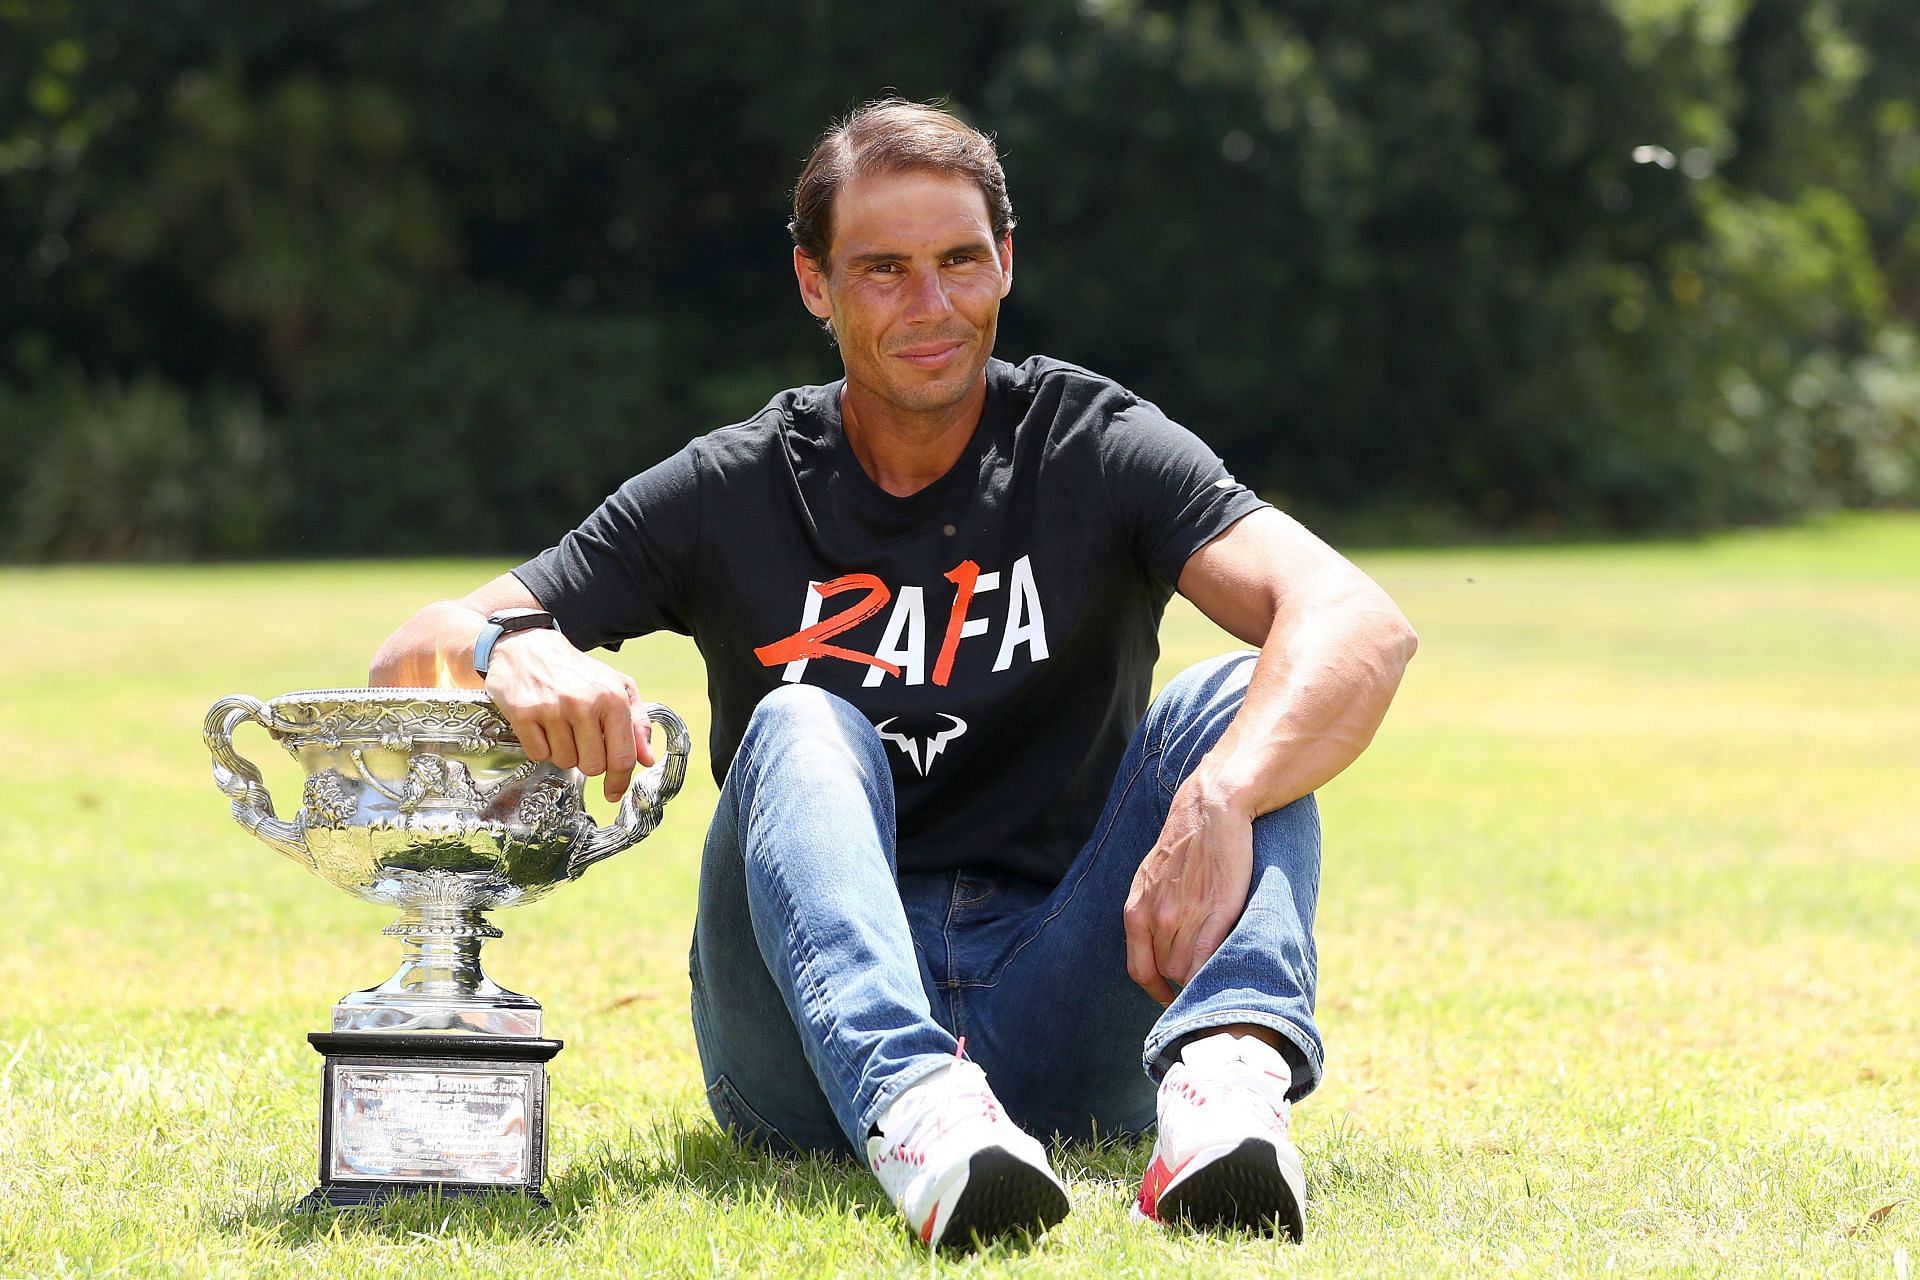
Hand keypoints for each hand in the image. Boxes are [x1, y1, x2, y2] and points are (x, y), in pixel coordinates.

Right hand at [482, 629, 655, 801]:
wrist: (525, 645)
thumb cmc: (576, 671)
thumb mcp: (616, 686)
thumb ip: (637, 723)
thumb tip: (647, 759)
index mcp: (613, 698)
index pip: (622, 756)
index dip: (619, 781)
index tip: (613, 792)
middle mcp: (584, 704)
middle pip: (593, 766)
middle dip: (588, 760)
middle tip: (581, 739)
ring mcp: (552, 709)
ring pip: (565, 762)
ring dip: (564, 752)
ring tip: (560, 726)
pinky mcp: (524, 714)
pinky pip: (538, 754)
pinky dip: (541, 747)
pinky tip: (541, 726)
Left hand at [1122, 765, 1255, 1004]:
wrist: (1210, 810)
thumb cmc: (1185, 845)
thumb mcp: (1150, 879)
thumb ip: (1149, 913)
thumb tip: (1155, 947)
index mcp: (1136, 911)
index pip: (1139, 969)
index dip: (1155, 989)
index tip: (1169, 996)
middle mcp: (1155, 918)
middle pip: (1165, 973)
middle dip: (1181, 981)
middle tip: (1199, 979)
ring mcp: (1185, 917)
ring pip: (1186, 971)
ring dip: (1199, 977)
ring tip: (1214, 971)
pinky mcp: (1216, 912)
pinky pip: (1208, 959)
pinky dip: (1212, 973)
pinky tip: (1222, 974)